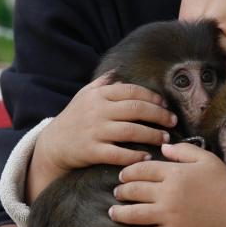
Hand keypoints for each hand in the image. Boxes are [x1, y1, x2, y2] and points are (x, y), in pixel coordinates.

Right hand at [27, 74, 175, 201]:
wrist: (51, 145)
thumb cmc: (74, 118)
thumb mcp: (85, 95)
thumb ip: (103, 82)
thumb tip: (119, 69)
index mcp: (99, 95)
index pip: (132, 91)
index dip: (152, 97)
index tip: (165, 104)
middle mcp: (97, 110)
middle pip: (135, 109)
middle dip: (159, 115)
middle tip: (173, 122)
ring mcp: (94, 131)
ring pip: (130, 131)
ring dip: (152, 135)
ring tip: (165, 139)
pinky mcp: (91, 151)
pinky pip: (117, 153)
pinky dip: (134, 155)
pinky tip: (146, 157)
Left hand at [110, 143, 225, 226]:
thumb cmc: (223, 182)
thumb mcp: (205, 158)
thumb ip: (183, 150)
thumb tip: (162, 147)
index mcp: (174, 173)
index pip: (141, 169)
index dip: (128, 172)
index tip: (123, 175)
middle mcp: (168, 193)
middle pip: (133, 190)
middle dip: (121, 191)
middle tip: (117, 193)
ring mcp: (169, 215)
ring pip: (134, 214)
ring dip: (120, 213)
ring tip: (114, 211)